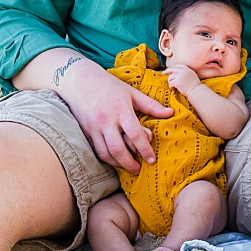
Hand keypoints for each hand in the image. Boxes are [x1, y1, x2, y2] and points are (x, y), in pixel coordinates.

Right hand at [57, 62, 172, 174]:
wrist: (79, 80)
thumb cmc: (109, 86)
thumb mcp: (131, 92)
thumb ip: (150, 105)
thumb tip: (170, 113)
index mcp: (121, 109)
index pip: (135, 134)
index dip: (144, 149)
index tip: (152, 159)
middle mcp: (106, 120)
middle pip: (118, 148)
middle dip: (129, 163)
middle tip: (139, 170)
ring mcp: (94, 127)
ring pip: (105, 153)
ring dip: (118, 164)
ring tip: (128, 167)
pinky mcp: (85, 132)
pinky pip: (96, 150)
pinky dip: (106, 158)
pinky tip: (115, 160)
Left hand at [163, 64, 201, 96]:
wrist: (196, 90)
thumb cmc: (194, 84)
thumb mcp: (191, 74)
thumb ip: (185, 72)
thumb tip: (177, 72)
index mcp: (186, 69)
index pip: (178, 66)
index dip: (173, 68)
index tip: (170, 70)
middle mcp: (182, 71)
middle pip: (171, 69)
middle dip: (167, 71)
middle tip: (163, 73)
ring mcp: (179, 76)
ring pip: (170, 77)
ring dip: (170, 82)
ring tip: (173, 86)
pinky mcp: (177, 82)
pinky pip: (170, 83)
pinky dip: (171, 87)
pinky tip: (173, 89)